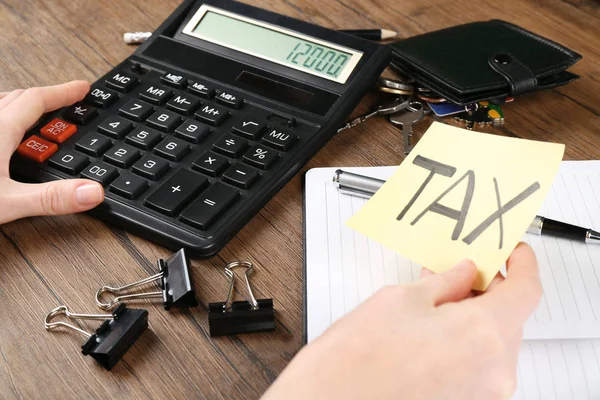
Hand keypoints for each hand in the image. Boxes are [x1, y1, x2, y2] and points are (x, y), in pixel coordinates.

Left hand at [0, 81, 103, 223]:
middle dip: (45, 97)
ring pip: (0, 104)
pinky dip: (3, 116)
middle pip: (17, 97)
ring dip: (20, 103)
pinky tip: (5, 135)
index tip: (82, 89)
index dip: (63, 93)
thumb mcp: (7, 204)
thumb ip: (52, 198)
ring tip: (36, 113)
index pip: (36, 100)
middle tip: (66, 100)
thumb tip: (93, 190)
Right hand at [263, 242, 540, 399]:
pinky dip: (463, 344)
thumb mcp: (401, 300)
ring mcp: (481, 396)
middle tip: (460, 271)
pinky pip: (477, 367)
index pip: (527, 289)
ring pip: (491, 345)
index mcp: (484, 335)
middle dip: (486, 291)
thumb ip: (443, 283)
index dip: (522, 264)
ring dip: (472, 319)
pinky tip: (432, 332)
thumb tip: (463, 273)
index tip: (514, 252)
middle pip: (508, 319)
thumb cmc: (355, 362)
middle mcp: (493, 372)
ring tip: (435, 302)